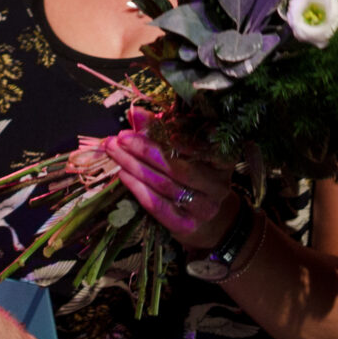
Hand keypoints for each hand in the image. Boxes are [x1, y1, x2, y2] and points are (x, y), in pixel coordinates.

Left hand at [104, 107, 237, 250]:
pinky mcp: (187, 225)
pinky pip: (158, 206)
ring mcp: (204, 208)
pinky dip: (138, 189)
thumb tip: (136, 113)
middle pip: (176, 166)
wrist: (205, 221)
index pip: (195, 143)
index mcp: (222, 160)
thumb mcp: (184, 152)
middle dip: (144, 150)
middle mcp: (217, 185)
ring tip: (115, 152)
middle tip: (120, 138)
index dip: (166, 133)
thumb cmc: (192, 177)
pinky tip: (123, 175)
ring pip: (165, 185)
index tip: (139, 122)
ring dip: (135, 167)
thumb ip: (162, 131)